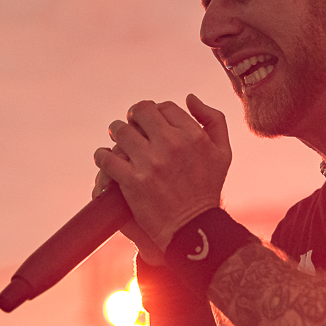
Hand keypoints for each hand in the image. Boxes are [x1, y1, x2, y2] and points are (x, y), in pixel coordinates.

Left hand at [93, 94, 231, 252]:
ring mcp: (151, 163)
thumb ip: (213, 119)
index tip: (151, 122)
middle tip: (130, 125)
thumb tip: (190, 97)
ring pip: (121, 131)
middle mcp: (173, 145)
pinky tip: (104, 158)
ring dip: (116, 133)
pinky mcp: (133, 181)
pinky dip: (102, 156)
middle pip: (141, 112)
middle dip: (133, 116)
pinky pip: (108, 158)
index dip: (156, 111)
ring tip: (117, 140)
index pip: (166, 107)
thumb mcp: (223, 152)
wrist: (194, 227)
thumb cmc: (208, 188)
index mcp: (194, 135)